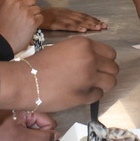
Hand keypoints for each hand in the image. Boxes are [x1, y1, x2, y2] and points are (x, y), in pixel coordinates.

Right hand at [0, 0, 43, 53]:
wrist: (4, 42)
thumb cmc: (2, 29)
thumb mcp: (3, 11)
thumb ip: (13, 4)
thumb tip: (22, 1)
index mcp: (10, 1)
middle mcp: (19, 5)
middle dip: (31, 7)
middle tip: (26, 15)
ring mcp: (27, 13)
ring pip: (37, 9)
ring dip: (34, 15)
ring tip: (26, 22)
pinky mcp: (33, 21)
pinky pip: (40, 17)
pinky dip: (37, 22)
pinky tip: (30, 26)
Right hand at [0, 36, 117, 112]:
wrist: (25, 81)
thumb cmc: (39, 65)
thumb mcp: (63, 48)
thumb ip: (82, 53)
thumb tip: (96, 61)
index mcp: (84, 45)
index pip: (110, 53)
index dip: (105, 61)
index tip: (99, 66)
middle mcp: (89, 59)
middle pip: (114, 68)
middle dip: (106, 73)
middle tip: (95, 77)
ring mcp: (88, 78)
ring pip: (111, 82)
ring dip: (102, 85)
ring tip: (90, 86)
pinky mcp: (84, 95)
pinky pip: (99, 95)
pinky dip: (92, 95)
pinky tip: (80, 93)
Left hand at [0, 109, 58, 140]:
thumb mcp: (19, 138)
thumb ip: (41, 137)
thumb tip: (57, 136)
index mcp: (30, 109)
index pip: (50, 122)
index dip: (45, 134)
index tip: (34, 140)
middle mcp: (26, 107)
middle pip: (42, 123)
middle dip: (36, 134)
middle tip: (21, 138)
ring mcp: (18, 111)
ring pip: (32, 125)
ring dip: (27, 133)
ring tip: (12, 136)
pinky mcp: (11, 116)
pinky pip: (24, 124)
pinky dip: (20, 131)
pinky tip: (8, 134)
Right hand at [40, 6, 107, 32]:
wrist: (27, 14)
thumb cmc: (41, 18)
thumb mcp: (54, 19)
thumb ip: (64, 23)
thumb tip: (77, 29)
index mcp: (66, 13)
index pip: (82, 16)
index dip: (92, 19)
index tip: (102, 23)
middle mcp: (65, 14)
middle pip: (82, 18)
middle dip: (94, 22)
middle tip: (104, 26)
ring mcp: (59, 18)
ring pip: (77, 21)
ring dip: (88, 25)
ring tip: (98, 28)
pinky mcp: (53, 23)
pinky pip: (66, 26)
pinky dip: (75, 28)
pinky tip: (83, 30)